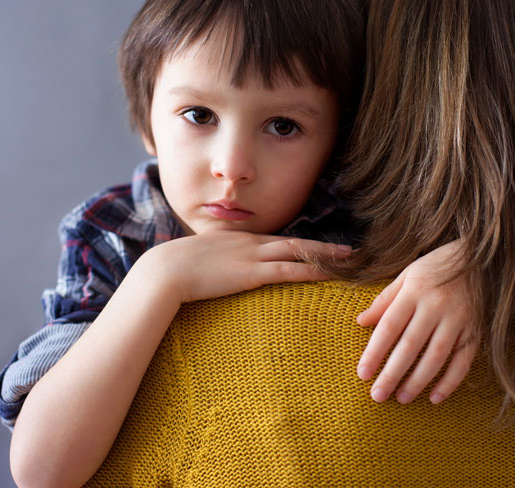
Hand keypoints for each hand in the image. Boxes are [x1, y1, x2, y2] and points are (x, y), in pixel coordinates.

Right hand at [144, 231, 351, 302]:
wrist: (165, 270)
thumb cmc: (177, 269)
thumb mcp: (200, 260)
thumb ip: (215, 263)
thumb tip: (218, 272)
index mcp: (239, 240)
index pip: (278, 241)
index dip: (301, 245)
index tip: (319, 248)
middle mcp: (251, 243)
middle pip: (295, 242)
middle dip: (323, 246)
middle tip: (348, 250)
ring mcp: (252, 256)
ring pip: (298, 252)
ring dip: (326, 255)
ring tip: (349, 259)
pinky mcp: (251, 273)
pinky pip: (289, 270)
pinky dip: (311, 270)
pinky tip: (328, 274)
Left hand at [355, 241, 477, 404]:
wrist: (480, 257)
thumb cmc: (435, 266)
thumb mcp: (406, 275)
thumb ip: (384, 300)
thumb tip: (361, 322)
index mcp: (414, 291)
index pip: (389, 326)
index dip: (374, 352)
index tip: (362, 373)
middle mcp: (435, 306)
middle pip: (410, 346)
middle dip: (392, 373)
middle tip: (377, 395)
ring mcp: (458, 319)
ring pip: (436, 356)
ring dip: (418, 381)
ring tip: (402, 398)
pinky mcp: (476, 330)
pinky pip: (463, 360)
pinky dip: (450, 381)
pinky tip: (435, 397)